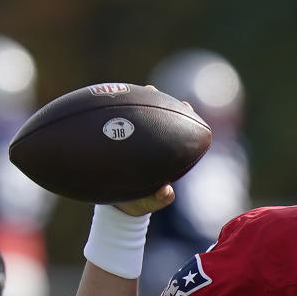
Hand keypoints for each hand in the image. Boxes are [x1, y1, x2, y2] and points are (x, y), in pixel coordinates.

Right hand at [112, 84, 188, 216]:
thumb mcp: (147, 204)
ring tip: (140, 89)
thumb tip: (167, 192)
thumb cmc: (135, 204)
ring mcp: (132, 142)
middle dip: (160, 101)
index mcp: (163, 156)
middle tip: (155, 89)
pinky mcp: (115, 142)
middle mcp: (150, 145)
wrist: (113, 206)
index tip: (186, 106)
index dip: (184, 118)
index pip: (177, 133)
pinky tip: (109, 101)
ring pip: (137, 117)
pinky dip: (114, 114)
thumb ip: (158, 200)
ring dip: (138, 101)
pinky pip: (115, 125)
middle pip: (158, 118)